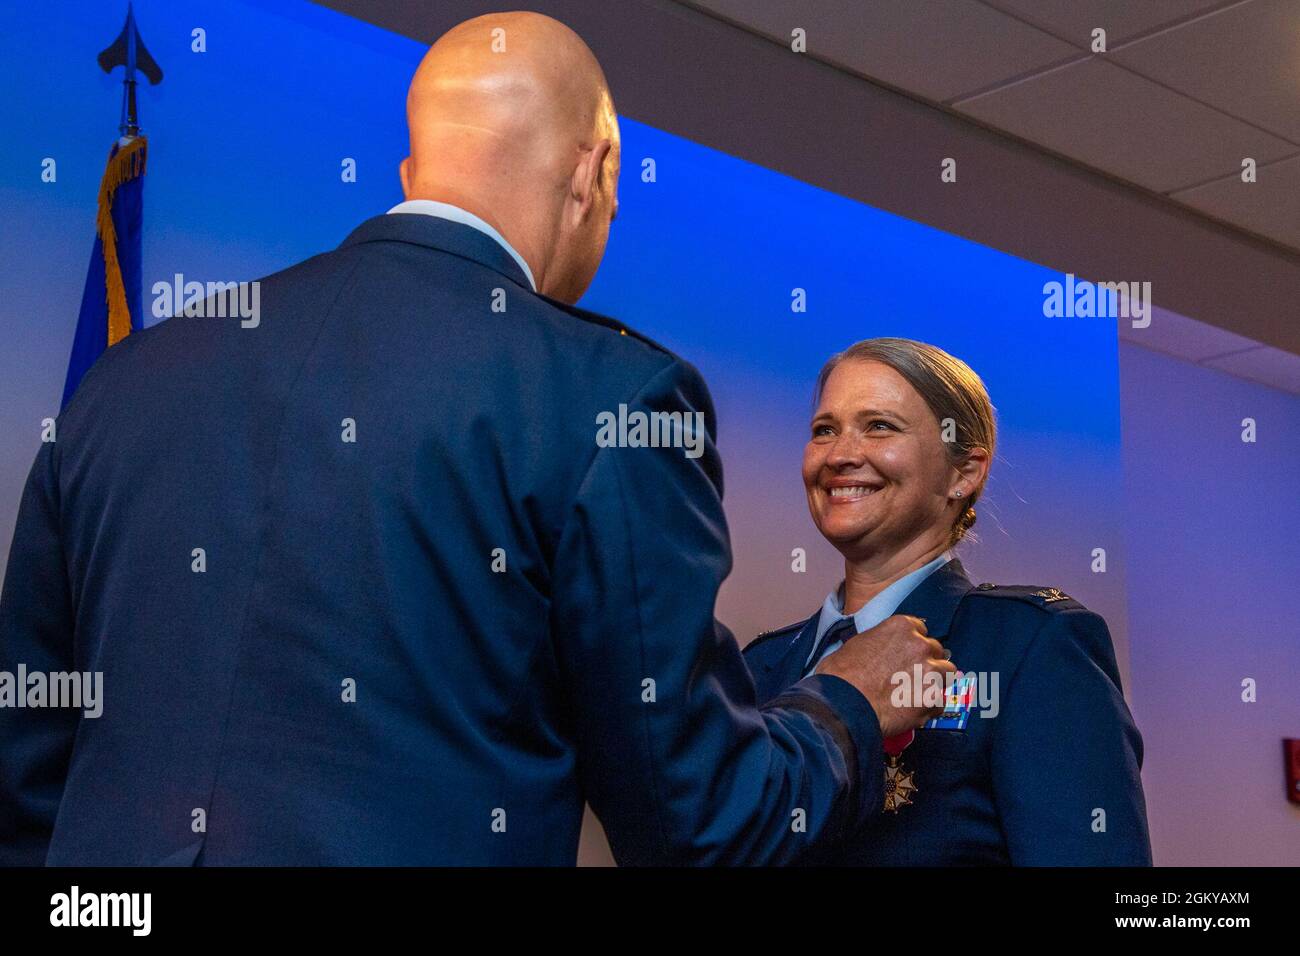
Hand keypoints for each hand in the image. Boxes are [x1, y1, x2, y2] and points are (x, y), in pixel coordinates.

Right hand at [815, 614, 954, 737]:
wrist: (843, 704)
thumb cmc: (842, 676)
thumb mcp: (857, 644)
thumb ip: (880, 642)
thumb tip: (883, 652)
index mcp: (901, 626)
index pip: (920, 630)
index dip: (912, 645)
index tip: (906, 655)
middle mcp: (919, 644)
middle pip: (935, 650)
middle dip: (925, 662)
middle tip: (909, 676)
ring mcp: (929, 671)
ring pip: (946, 672)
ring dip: (933, 681)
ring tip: (915, 693)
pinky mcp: (933, 698)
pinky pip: (940, 701)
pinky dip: (929, 707)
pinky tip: (912, 710)